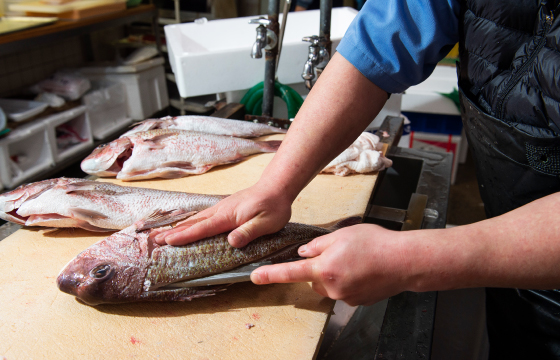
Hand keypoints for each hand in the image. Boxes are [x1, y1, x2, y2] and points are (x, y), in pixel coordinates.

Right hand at [153, 183, 291, 247]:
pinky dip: (189, 222)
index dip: (185, 236)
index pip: (203, 228)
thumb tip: (231, 242)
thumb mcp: (267, 223)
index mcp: (228, 216)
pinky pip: (202, 217)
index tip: (168, 241)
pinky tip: (184, 226)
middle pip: (193, 223)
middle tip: (153, 239)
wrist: (276, 187)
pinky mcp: (224, 208)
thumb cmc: (274, 206)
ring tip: (161, 234)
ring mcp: (221, 208)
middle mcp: (221, 211)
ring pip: (196, 219)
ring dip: (178, 227)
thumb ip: (249, 232)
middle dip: (173, 231)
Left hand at [250, 224, 413, 305]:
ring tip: (356, 260)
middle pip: (313, 278)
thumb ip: (318, 244)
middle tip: (339, 252)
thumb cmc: (376, 244)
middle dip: (319, 267)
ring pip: (329, 284)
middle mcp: (332, 286)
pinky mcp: (357, 301)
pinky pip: (344, 290)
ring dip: (335, 273)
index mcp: (324, 268)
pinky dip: (348, 280)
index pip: (290, 272)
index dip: (270, 275)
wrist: (405, 262)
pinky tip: (363, 269)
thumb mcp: (342, 235)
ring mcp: (345, 296)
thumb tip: (304, 252)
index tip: (255, 277)